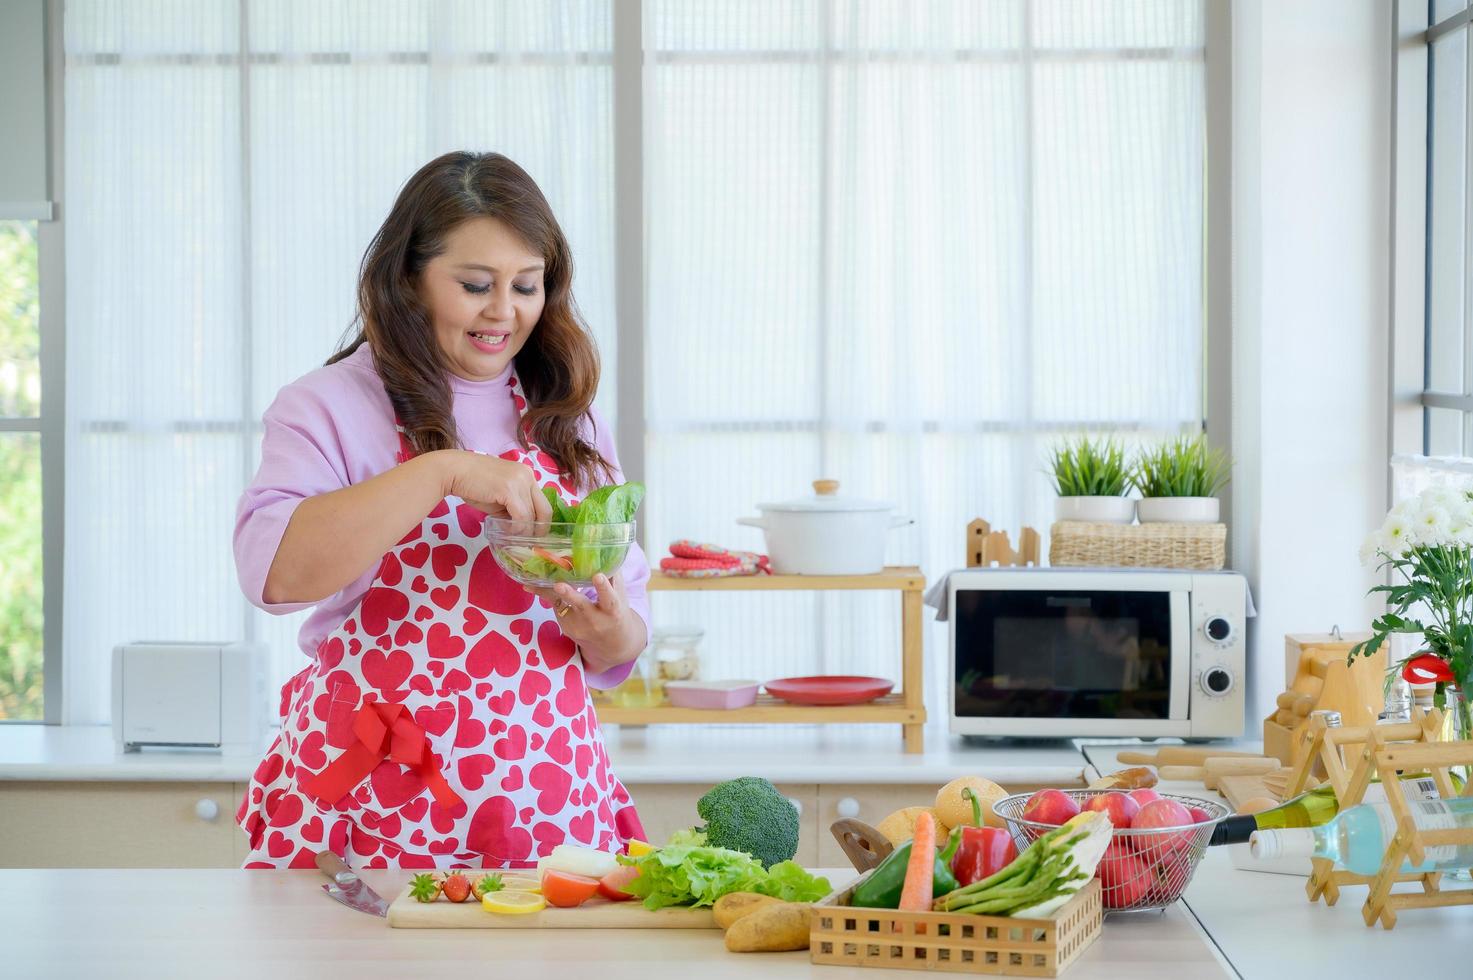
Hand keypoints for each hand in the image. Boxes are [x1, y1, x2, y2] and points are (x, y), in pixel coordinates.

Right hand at [437, 450, 551, 528]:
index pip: (543, 503)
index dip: (541, 522)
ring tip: (510, 536)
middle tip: (529, 543)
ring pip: (532, 516)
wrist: (453, 471)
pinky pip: (521, 516)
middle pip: (545, 510)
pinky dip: (516, 527)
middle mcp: (528, 476)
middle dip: (539, 530)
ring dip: (523, 531)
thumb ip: (513, 507)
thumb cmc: (472, 483)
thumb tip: (522, 526)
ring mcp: (520, 482)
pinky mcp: (509, 490)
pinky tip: (505, 529)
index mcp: (527, 475)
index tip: (533, 535)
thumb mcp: (499, 495)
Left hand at [528, 573, 645, 672]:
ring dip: (547, 593)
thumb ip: (614, 578)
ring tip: (530, 584)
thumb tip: (607, 551)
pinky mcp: (567, 628)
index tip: (598, 575)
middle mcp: (595, 620)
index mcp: (612, 611)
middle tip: (558, 585)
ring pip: (561, 606)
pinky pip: (556, 607)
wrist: (612, 645)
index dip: (604, 588)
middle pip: (582, 606)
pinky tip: (533, 586)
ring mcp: (579, 626)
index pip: (610, 599)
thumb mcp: (620, 598)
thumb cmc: (616, 613)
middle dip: (570, 595)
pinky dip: (547, 595)